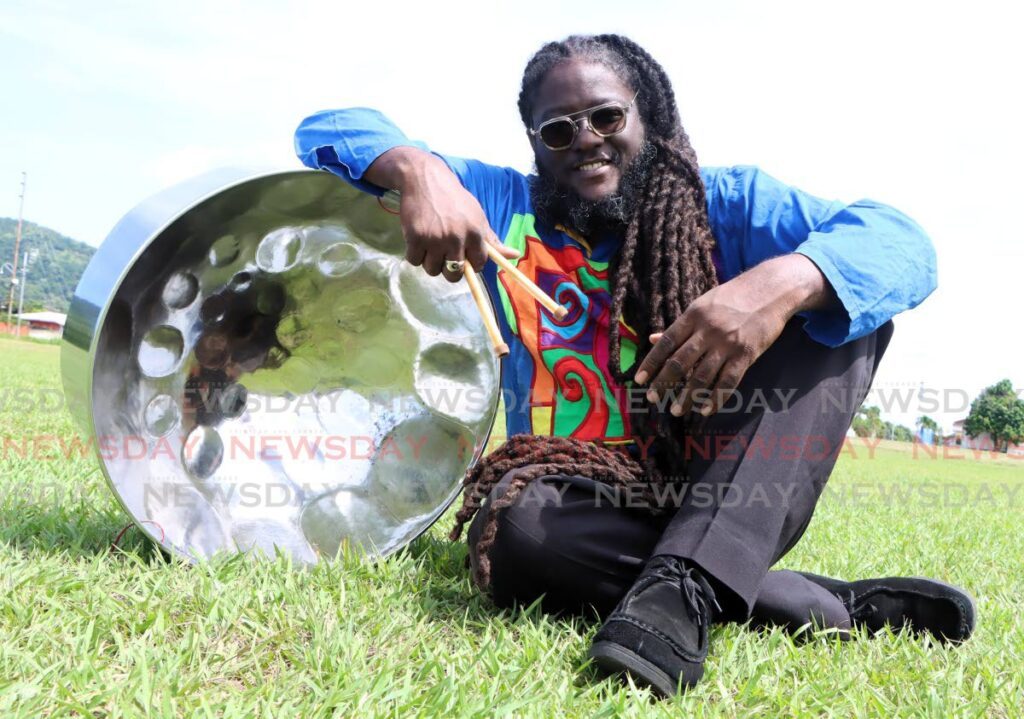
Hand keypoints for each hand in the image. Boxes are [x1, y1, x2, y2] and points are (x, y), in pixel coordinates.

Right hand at [369, 148, 518, 281]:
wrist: (424, 177)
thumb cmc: (454, 199)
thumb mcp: (477, 215)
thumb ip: (492, 240)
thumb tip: (514, 255)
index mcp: (475, 232)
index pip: (478, 265)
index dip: (471, 264)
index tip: (464, 256)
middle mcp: (456, 237)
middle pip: (454, 275)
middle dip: (450, 270)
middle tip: (444, 254)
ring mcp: (434, 239)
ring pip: (432, 270)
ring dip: (430, 261)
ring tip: (430, 244)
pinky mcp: (415, 238)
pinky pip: (414, 261)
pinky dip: (415, 254)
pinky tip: (419, 239)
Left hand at [633, 256, 825, 416]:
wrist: (771, 289)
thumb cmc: (733, 297)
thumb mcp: (702, 304)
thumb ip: (679, 325)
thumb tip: (652, 339)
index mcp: (693, 315)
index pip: (666, 343)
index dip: (651, 363)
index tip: (640, 380)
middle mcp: (707, 330)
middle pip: (680, 362)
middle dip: (663, 383)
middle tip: (652, 398)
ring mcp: (727, 343)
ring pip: (702, 376)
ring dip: (687, 397)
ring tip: (676, 411)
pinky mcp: (746, 354)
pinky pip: (728, 382)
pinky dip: (716, 399)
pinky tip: (706, 410)